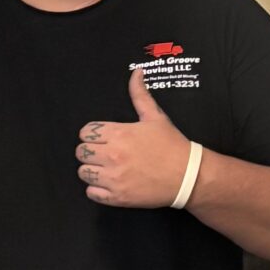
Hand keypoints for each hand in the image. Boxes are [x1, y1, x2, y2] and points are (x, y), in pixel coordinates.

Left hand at [76, 69, 191, 208]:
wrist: (188, 176)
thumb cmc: (172, 145)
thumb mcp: (156, 117)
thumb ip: (140, 95)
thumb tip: (136, 72)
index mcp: (119, 134)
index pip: (86, 132)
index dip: (92, 134)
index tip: (102, 138)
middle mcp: (113, 155)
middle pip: (81, 152)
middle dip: (90, 151)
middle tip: (103, 153)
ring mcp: (114, 178)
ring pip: (83, 172)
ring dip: (91, 170)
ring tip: (105, 168)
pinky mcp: (118, 197)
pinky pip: (91, 192)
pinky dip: (97, 189)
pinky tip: (109, 183)